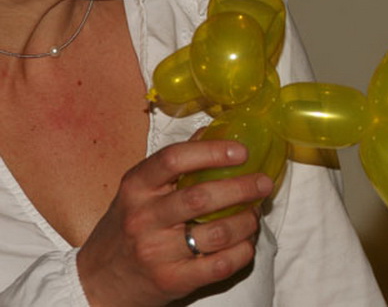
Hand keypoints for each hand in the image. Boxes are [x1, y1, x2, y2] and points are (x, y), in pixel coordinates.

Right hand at [76, 140, 273, 305]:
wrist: (98, 282)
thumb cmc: (127, 227)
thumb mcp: (139, 190)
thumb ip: (175, 162)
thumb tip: (214, 131)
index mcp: (136, 187)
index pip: (173, 159)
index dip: (212, 152)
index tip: (242, 151)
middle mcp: (143, 218)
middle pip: (201, 198)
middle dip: (242, 188)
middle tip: (264, 183)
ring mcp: (157, 253)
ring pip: (217, 234)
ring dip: (246, 222)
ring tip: (254, 214)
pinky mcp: (172, 281)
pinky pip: (220, 265)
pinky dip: (242, 251)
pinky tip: (246, 242)